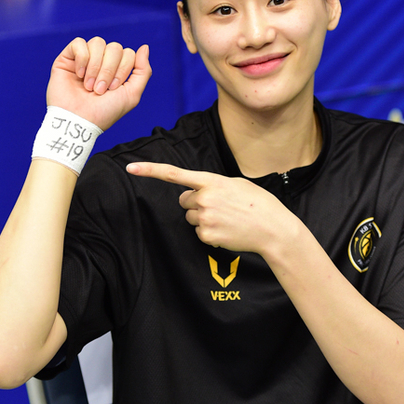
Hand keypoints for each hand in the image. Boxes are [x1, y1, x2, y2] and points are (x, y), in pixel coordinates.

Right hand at [46, 37, 151, 130]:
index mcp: (117, 70)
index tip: (113, 90)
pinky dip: (82, 59)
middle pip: (115, 47)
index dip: (123, 70)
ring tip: (88, 86)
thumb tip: (144, 47)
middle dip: (109, 70)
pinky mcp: (67, 58)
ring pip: (98, 42)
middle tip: (100, 90)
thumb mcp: (132, 95)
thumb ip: (143, 71)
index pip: (128, 54)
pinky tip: (79, 75)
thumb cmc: (104, 112)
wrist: (78, 121)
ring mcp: (85, 59)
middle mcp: (102, 62)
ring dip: (95, 66)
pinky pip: (79, 42)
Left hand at [126, 162, 297, 254]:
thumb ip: (213, 185)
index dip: (150, 171)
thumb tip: (195, 195)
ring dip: (203, 218)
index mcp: (212, 181)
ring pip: (190, 217)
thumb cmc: (259, 204)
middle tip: (220, 207)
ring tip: (227, 218)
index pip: (175, 174)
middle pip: (184, 200)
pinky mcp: (206, 235)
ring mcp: (204, 218)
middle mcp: (204, 198)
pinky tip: (228, 230)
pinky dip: (210, 232)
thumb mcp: (237, 184)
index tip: (130, 167)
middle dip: (196, 203)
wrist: (272, 229)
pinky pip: (199, 232)